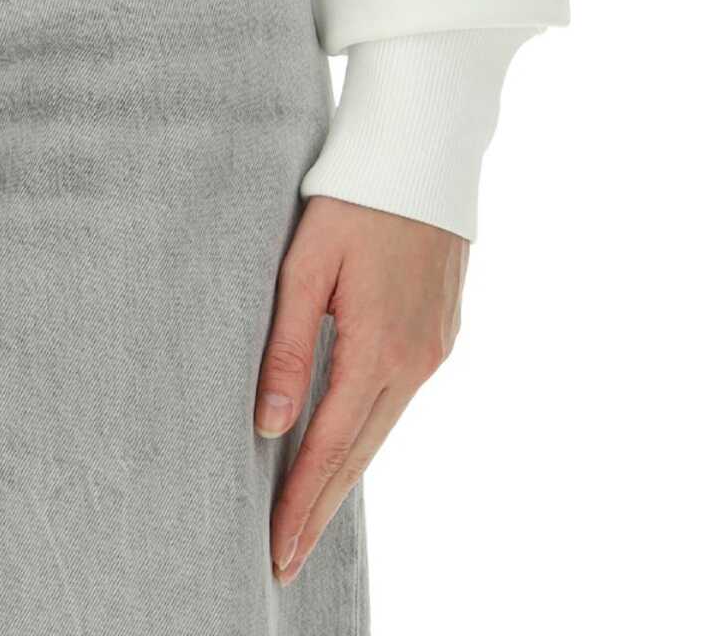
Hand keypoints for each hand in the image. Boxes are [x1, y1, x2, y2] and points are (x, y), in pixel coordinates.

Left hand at [255, 195, 467, 583]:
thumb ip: (286, 346)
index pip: (330, 446)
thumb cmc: (351, 197)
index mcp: (378, 349)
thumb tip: (268, 425)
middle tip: (284, 559)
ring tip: (305, 515)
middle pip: (359, 453)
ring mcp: (433, 350)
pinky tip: (344, 448)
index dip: (301, 501)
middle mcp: (415, 363)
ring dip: (344, 475)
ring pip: (381, 430)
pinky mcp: (439, 334)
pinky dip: (367, 432)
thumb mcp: (304, 265)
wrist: (423, 149)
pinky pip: (396, 400)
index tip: (276, 550)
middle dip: (320, 507)